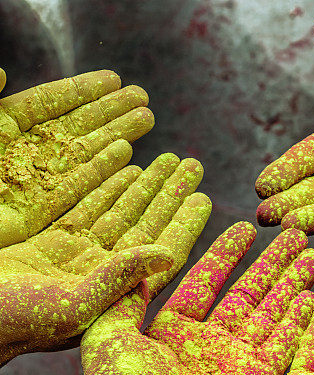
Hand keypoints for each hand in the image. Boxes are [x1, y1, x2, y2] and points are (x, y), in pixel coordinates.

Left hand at [0, 70, 153, 246]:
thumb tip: (1, 70)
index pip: (48, 102)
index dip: (82, 90)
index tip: (114, 79)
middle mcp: (20, 152)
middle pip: (74, 126)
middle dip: (110, 111)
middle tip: (144, 97)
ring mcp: (32, 182)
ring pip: (82, 154)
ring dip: (116, 136)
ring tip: (148, 120)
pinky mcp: (36, 213)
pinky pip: (76, 189)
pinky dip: (103, 172)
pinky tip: (128, 156)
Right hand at [0, 154, 209, 363]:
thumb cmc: (17, 323)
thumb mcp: (74, 304)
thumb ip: (119, 279)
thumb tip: (166, 255)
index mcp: (114, 293)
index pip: (158, 252)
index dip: (182, 224)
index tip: (204, 197)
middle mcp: (100, 273)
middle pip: (144, 225)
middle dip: (168, 194)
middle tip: (193, 165)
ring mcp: (75, 257)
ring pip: (117, 211)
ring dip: (143, 185)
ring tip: (168, 159)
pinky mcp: (48, 243)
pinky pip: (84, 205)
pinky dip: (104, 184)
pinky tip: (125, 164)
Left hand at [78, 224, 313, 374]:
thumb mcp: (110, 333)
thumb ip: (126, 294)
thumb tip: (138, 257)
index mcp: (174, 330)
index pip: (208, 281)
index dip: (228, 254)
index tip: (247, 228)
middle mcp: (210, 343)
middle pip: (249, 293)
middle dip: (273, 264)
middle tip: (296, 235)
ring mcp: (236, 364)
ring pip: (272, 314)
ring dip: (293, 285)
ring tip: (313, 256)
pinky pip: (284, 345)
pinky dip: (299, 322)